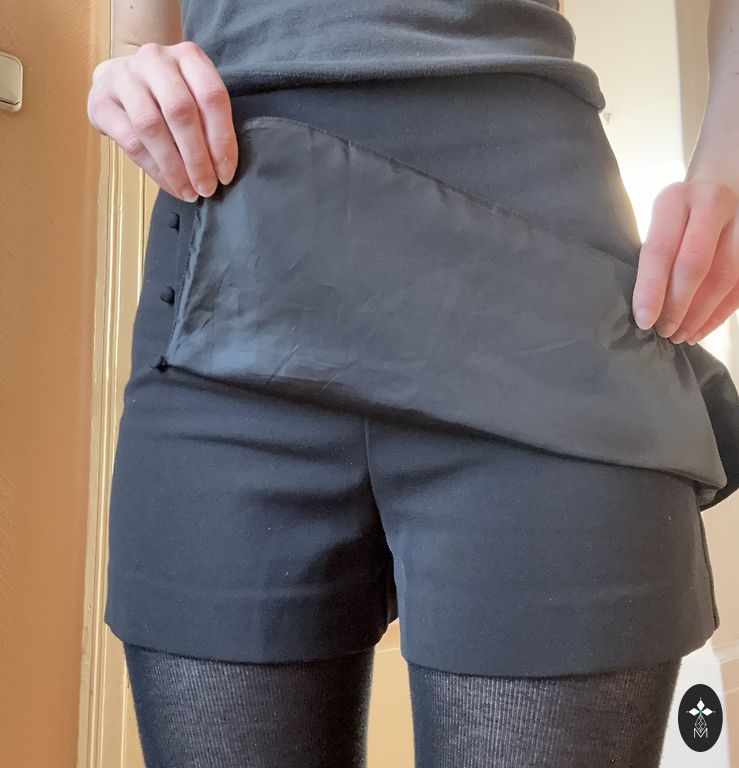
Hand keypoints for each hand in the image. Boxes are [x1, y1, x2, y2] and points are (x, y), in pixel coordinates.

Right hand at [87, 41, 237, 201]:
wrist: (119, 78)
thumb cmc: (168, 95)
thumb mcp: (195, 96)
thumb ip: (209, 122)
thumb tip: (222, 169)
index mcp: (188, 56)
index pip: (211, 96)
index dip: (222, 139)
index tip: (226, 173)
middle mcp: (155, 59)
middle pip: (181, 111)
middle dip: (197, 158)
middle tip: (207, 188)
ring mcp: (124, 76)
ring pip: (152, 126)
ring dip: (174, 167)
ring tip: (189, 192)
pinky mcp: (101, 101)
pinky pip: (131, 141)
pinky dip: (154, 168)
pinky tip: (169, 184)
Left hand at [631, 178, 738, 344]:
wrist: (722, 186)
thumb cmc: (679, 215)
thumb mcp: (660, 222)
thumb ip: (653, 256)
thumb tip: (643, 309)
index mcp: (675, 199)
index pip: (660, 250)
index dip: (651, 290)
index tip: (644, 320)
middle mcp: (712, 203)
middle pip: (694, 264)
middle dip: (677, 306)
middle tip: (664, 331)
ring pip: (724, 276)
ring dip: (700, 314)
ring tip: (681, 335)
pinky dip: (720, 312)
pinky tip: (701, 329)